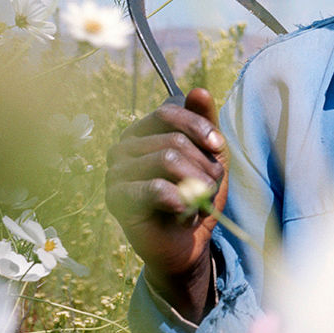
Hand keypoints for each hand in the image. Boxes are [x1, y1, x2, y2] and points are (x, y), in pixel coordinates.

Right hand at [106, 87, 228, 322]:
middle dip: (203, 165)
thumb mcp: (210, 157)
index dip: (197, 127)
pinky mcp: (116, 200)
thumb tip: (199, 90)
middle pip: (171, 140)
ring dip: (196, 184)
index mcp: (142, 133)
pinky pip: (153, 189)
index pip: (167, 113)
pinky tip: (184, 211)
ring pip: (166, 161)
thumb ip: (205, 123)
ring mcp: (115, 174)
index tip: (218, 147)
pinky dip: (180, 200)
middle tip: (209, 186)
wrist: (187, 242)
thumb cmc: (196, 195)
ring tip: (198, 201)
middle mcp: (122, 149)